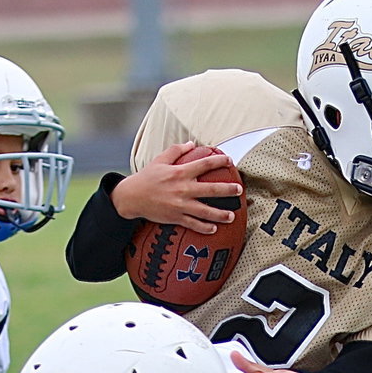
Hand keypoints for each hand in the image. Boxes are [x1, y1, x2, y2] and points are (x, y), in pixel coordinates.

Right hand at [111, 142, 241, 232]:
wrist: (132, 197)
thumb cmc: (147, 177)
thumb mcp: (160, 160)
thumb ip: (177, 150)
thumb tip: (192, 143)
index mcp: (180, 172)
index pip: (205, 164)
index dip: (219, 161)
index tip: (230, 161)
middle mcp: (183, 189)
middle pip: (211, 189)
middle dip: (227, 190)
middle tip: (239, 190)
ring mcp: (180, 205)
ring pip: (205, 211)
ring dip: (220, 214)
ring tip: (231, 215)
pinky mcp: (176, 217)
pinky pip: (193, 224)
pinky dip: (204, 227)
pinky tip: (214, 229)